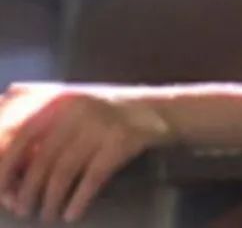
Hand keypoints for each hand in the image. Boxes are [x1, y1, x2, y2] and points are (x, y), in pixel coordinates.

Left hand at [0, 82, 174, 222]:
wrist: (156, 109)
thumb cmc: (105, 111)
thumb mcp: (71, 102)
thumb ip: (37, 113)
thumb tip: (2, 146)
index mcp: (60, 97)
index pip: (18, 132)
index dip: (4, 164)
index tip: (1, 188)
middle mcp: (77, 109)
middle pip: (39, 159)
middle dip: (25, 190)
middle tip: (22, 207)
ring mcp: (100, 125)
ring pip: (63, 173)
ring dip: (50, 202)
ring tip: (47, 214)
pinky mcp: (120, 142)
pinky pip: (91, 180)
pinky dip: (77, 202)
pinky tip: (72, 214)